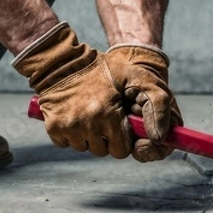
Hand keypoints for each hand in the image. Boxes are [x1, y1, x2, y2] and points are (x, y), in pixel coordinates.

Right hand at [12, 22, 181, 161]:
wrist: (62, 61)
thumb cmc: (104, 69)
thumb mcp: (139, 77)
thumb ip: (157, 105)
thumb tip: (159, 138)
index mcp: (107, 113)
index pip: (123, 149)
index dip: (125, 137)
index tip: (122, 122)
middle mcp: (86, 123)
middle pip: (104, 151)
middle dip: (108, 138)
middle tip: (106, 115)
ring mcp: (67, 127)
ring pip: (86, 148)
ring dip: (90, 136)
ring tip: (91, 112)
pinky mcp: (52, 127)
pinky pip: (67, 144)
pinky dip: (72, 133)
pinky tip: (75, 114)